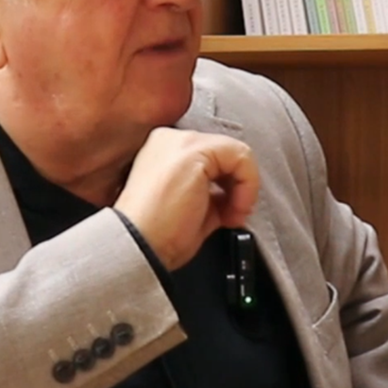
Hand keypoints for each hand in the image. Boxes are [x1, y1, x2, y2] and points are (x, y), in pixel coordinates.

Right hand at [114, 128, 259, 270]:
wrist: (138, 247)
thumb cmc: (153, 237)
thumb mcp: (187, 209)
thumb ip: (209, 194)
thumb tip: (229, 196)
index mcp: (161, 152)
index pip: (210, 158)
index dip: (225, 186)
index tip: (224, 213)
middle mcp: (168, 140)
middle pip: (223, 152)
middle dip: (236, 186)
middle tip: (231, 215)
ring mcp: (180, 142)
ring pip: (235, 152)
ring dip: (244, 187)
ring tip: (232, 214)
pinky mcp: (194, 151)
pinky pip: (241, 156)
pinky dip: (248, 185)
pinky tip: (234, 208)